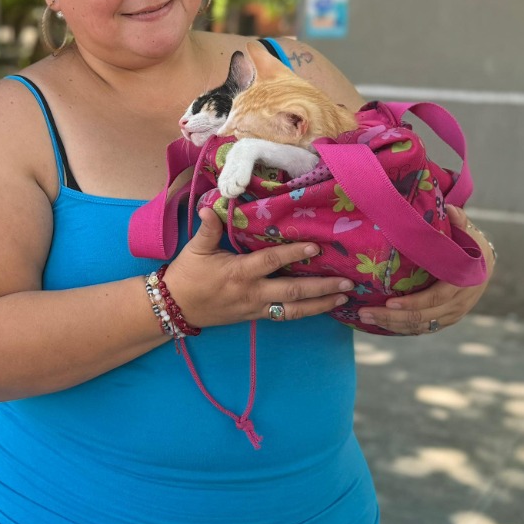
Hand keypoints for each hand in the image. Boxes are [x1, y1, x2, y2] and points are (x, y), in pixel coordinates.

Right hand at [162, 207, 352, 327]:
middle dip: (322, 287)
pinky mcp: (255, 317)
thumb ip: (209, 228)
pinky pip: (284, 315)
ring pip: (293, 309)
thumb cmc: (187, 275)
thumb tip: (213, 205)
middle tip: (348, 282)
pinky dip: (305, 311)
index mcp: (239, 272)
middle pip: (292, 291)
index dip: (293, 254)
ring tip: (344, 298)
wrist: (176, 307)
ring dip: (320, 304)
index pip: (271, 261)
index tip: (315, 247)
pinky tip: (323, 307)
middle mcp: (252, 293)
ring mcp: (255, 308)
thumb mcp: (196, 249)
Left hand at [356, 206, 492, 334]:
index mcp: (463, 281)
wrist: (483, 265)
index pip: (436, 297)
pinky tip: (380, 323)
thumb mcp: (466, 232)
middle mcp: (459, 303)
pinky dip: (401, 328)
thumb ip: (458, 221)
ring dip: (392, 325)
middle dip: (392, 317)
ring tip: (366, 318)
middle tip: (365, 313)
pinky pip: (422, 329)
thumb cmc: (469, 245)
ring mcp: (452, 315)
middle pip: (423, 317)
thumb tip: (450, 209)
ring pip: (420, 326)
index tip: (389, 303)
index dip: (413, 303)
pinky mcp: (445, 320)